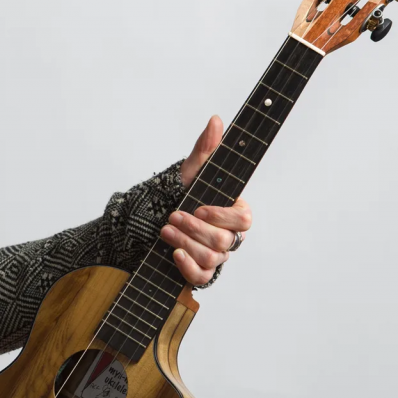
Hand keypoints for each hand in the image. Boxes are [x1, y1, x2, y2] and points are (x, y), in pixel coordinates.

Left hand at [160, 114, 252, 285]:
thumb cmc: (180, 193)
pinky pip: (202, 277)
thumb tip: (215, 120)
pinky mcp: (201, 271)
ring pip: (212, 257)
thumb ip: (206, 148)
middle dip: (195, 228)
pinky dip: (187, 266)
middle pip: (225, 241)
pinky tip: (173, 254)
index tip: (199, 208)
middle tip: (172, 216)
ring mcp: (216, 255)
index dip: (222, 216)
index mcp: (234, 212)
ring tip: (165, 230)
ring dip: (185, 242)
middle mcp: (228, 236)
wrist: (153, 219)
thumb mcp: (191, 171)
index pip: (244, 220)